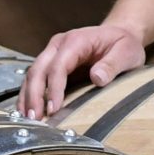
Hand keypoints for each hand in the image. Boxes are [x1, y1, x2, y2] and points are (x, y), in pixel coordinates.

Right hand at [19, 22, 143, 118]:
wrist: (120, 34)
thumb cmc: (124, 43)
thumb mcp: (126, 52)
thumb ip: (112, 65)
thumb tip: (97, 78)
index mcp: (76, 40)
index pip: (59, 65)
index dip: (54, 88)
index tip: (54, 109)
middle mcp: (59, 45)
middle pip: (38, 69)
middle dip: (34, 95)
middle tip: (35, 119)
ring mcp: (52, 53)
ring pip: (32, 75)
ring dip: (27, 97)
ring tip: (28, 119)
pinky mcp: (51, 64)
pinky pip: (35, 79)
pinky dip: (29, 95)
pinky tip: (27, 111)